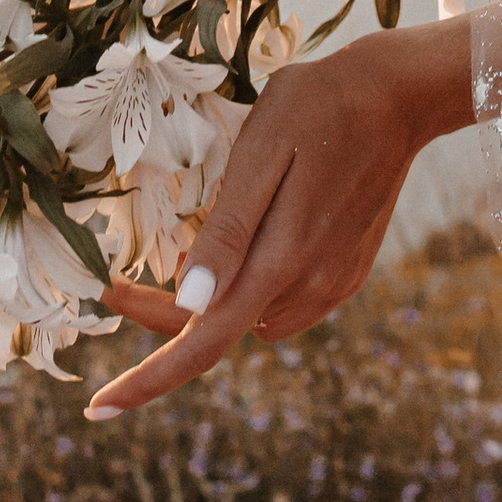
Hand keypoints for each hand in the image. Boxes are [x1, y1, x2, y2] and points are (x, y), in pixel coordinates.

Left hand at [83, 15, 476, 419]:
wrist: (400, 94)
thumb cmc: (318, 107)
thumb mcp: (260, 154)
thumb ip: (227, 234)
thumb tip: (188, 306)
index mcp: (281, 261)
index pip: (204, 343)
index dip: (148, 379)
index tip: (100, 407)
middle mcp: (311, 286)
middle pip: (220, 329)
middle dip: (167, 316)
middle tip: (116, 282)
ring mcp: (334, 283)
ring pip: (252, 316)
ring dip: (215, 299)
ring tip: (185, 245)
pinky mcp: (347, 271)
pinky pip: (284, 299)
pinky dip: (252, 286)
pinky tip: (247, 239)